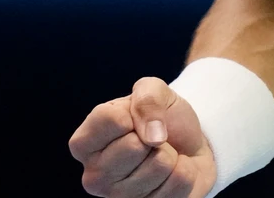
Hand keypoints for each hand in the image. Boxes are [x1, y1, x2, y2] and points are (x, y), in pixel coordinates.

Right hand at [69, 76, 217, 197]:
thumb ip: (147, 98)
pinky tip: (172, 173)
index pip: (109, 120)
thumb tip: (152, 136)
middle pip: (134, 146)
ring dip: (171, 155)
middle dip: (154, 136)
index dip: (134, 112)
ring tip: (162, 156)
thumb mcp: (152, 91)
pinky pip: (180, 182)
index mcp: (84, 143)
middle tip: (152, 141)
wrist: (189, 146)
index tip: (135, 119)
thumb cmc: (161, 118)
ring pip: (161, 165)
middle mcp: (94, 176)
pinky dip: (185, 170)